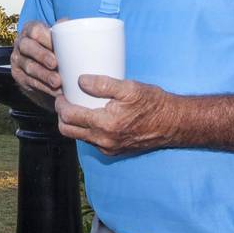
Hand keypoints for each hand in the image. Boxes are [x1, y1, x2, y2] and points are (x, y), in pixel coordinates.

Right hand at [10, 20, 60, 98]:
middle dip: (41, 56)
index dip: (46, 38)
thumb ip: (63, 30)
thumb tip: (66, 24)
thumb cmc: (55, 48)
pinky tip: (55, 91)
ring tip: (58, 82)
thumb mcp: (58, 37)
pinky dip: (44, 87)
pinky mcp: (19, 76)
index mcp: (30, 30)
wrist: (45, 66)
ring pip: (29, 67)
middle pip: (27, 47)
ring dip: (44, 75)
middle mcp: (21, 43)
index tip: (59, 46)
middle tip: (55, 64)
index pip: (35, 30)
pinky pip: (30, 82)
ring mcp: (17, 60)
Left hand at [55, 75, 179, 155]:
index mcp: (105, 124)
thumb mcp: (130, 88)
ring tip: (77, 106)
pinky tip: (92, 116)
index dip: (60, 104)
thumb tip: (80, 81)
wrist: (173, 124)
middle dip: (62, 115)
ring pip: (78, 137)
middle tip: (65, 100)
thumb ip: (103, 84)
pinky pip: (91, 141)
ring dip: (73, 123)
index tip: (61, 93)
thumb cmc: (153, 104)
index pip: (69, 116)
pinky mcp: (113, 151)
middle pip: (67, 130)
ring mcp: (108, 148)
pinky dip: (86, 130)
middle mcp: (104, 140)